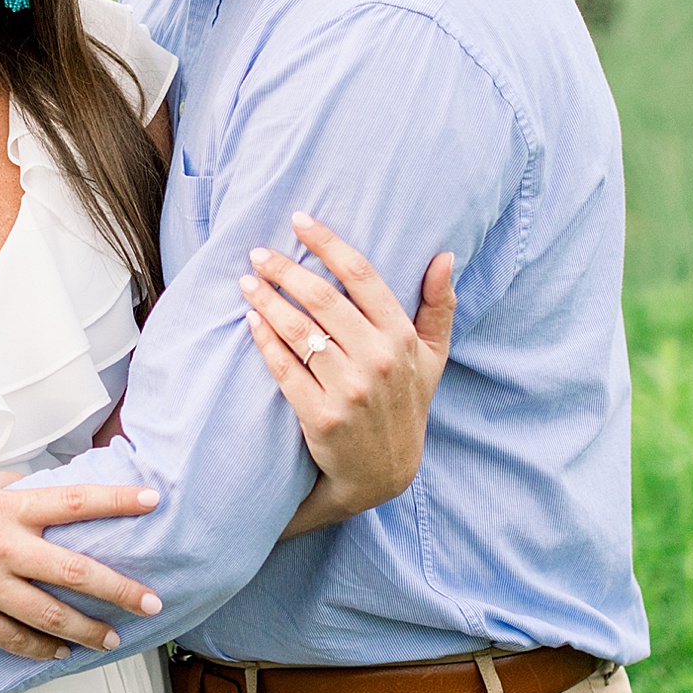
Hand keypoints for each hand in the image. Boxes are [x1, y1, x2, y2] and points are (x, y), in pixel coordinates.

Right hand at [0, 468, 164, 660]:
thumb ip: (7, 484)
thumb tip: (42, 483)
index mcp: (3, 507)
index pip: (74, 501)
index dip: (118, 501)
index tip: (153, 501)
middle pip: (74, 571)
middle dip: (120, 590)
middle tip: (152, 602)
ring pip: (49, 615)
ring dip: (87, 630)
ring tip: (112, 638)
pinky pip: (12, 638)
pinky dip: (40, 648)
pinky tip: (59, 652)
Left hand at [239, 213, 456, 533]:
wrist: (383, 472)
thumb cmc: (406, 403)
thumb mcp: (433, 357)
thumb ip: (439, 306)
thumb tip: (445, 256)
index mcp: (403, 338)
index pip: (362, 276)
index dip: (328, 243)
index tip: (299, 220)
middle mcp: (378, 361)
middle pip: (323, 299)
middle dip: (286, 270)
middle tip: (259, 254)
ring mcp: (350, 390)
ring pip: (300, 332)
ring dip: (268, 301)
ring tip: (247, 283)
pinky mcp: (321, 417)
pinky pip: (285, 369)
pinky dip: (265, 342)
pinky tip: (251, 321)